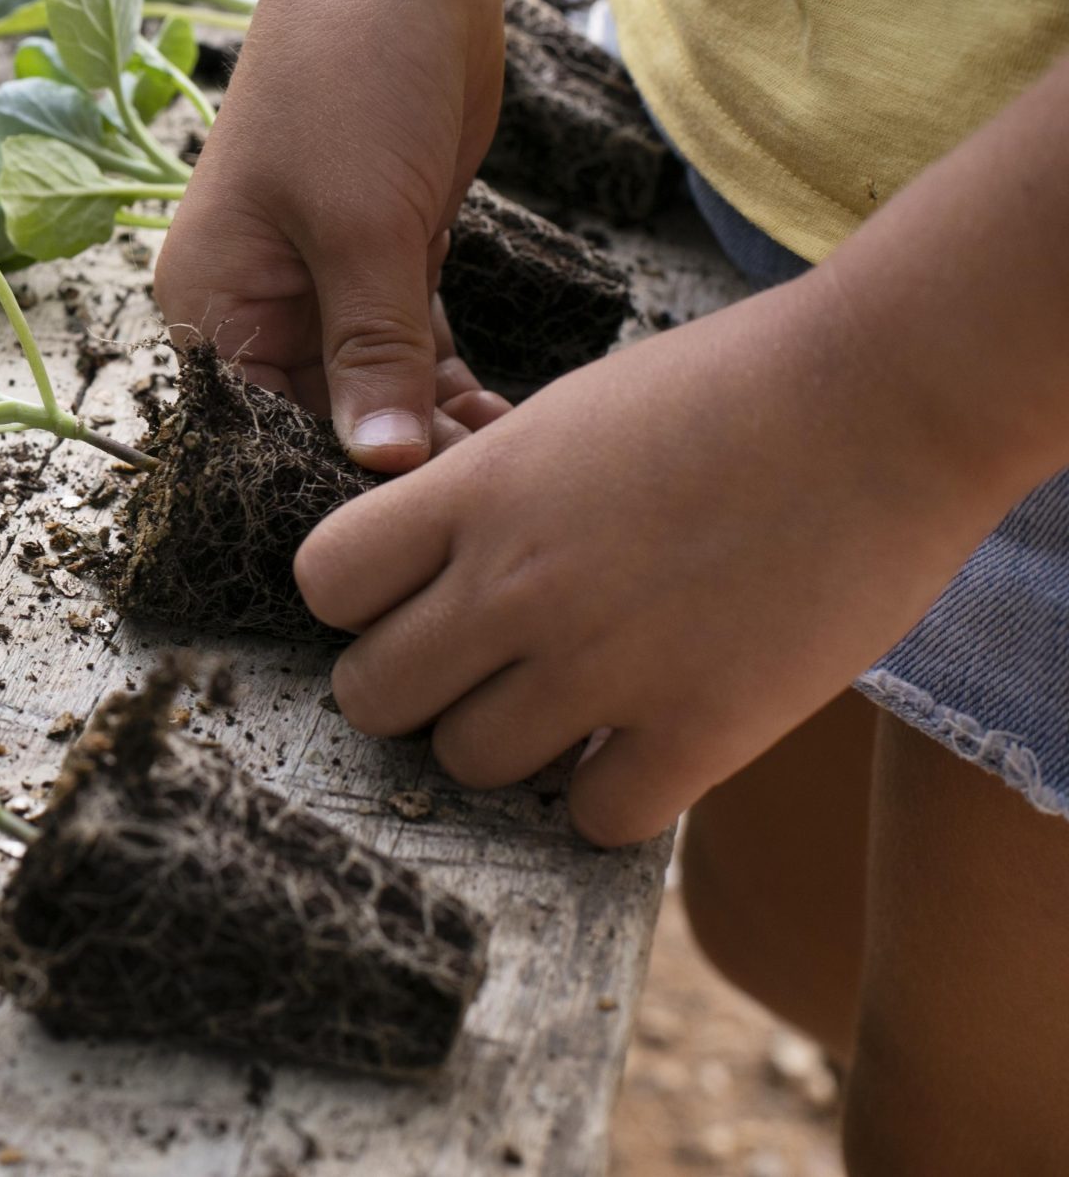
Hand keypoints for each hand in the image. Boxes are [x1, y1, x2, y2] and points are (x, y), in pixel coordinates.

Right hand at [155, 0, 508, 469]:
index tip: (417, 516)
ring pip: (373, 386)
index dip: (336, 473)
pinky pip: (408, 346)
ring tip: (508, 462)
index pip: (263, 424)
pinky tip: (499, 416)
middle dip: (396, 455)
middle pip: (319, 415)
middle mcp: (254, 301)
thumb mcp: (362, 229)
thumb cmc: (349, 82)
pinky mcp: (380, 256)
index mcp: (211, 300)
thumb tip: (383, 468)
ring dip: (434, 425)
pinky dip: (447, 381)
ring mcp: (319, 279)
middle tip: (483, 495)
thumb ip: (373, 354)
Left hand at [302, 265, 1008, 845]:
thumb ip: (484, 496)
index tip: (407, 596)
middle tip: (475, 667)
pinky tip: (641, 747)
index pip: (322, 580)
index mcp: (476, 491)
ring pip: (466, 764)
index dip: (355, 600)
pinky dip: (607, 800)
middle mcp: (516, 582)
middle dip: (412, 686)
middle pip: (371, 693)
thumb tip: (426, 567)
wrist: (887, 399)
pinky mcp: (702, 728)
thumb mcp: (565, 416)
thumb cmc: (729, 389)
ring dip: (505, 747)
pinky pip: (595, 820)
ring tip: (566, 704)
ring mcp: (604, 662)